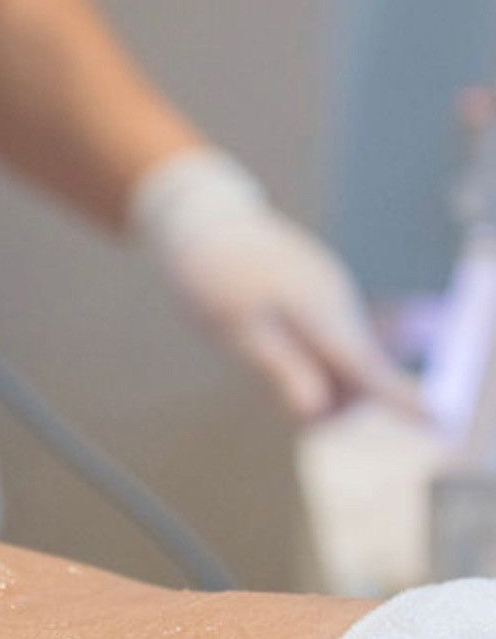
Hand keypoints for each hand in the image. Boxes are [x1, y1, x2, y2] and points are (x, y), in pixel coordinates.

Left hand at [132, 150, 421, 421]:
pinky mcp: (319, 290)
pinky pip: (328, 337)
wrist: (201, 217)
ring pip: (342, 354)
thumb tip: (315, 411)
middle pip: (358, 370)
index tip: (437, 420)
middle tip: (292, 407)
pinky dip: (312, 356)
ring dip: (321, 379)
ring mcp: (331, 291)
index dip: (400, 398)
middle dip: (337, 402)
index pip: (366, 367)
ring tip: (268, 357)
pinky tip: (273, 339)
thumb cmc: (210, 276)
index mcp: (320, 311)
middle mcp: (337, 300)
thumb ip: (276, 368)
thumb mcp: (232, 328)